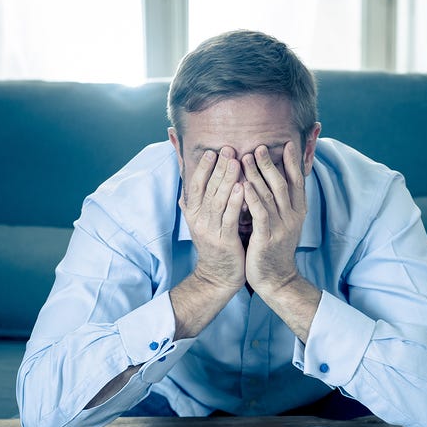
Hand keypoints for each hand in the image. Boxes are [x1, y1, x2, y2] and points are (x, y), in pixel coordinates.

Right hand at [179, 147, 245, 292]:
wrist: (218, 277)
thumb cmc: (215, 245)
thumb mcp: (201, 221)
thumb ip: (195, 200)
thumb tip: (184, 178)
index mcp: (193, 213)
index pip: (196, 185)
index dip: (204, 167)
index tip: (214, 151)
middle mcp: (198, 220)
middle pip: (207, 188)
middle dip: (218, 168)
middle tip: (228, 149)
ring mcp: (210, 231)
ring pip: (217, 200)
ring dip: (226, 180)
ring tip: (236, 162)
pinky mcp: (223, 241)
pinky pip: (229, 218)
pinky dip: (235, 202)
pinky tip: (242, 188)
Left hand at [242, 141, 307, 295]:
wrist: (276, 280)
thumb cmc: (274, 249)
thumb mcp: (282, 223)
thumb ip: (279, 203)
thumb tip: (273, 181)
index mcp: (297, 211)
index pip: (297, 181)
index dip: (292, 162)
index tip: (287, 143)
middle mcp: (292, 216)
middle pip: (282, 183)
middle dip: (270, 163)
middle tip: (259, 146)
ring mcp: (281, 227)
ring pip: (269, 195)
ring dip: (257, 175)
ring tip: (246, 158)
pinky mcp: (267, 238)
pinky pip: (260, 213)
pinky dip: (252, 197)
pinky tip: (243, 185)